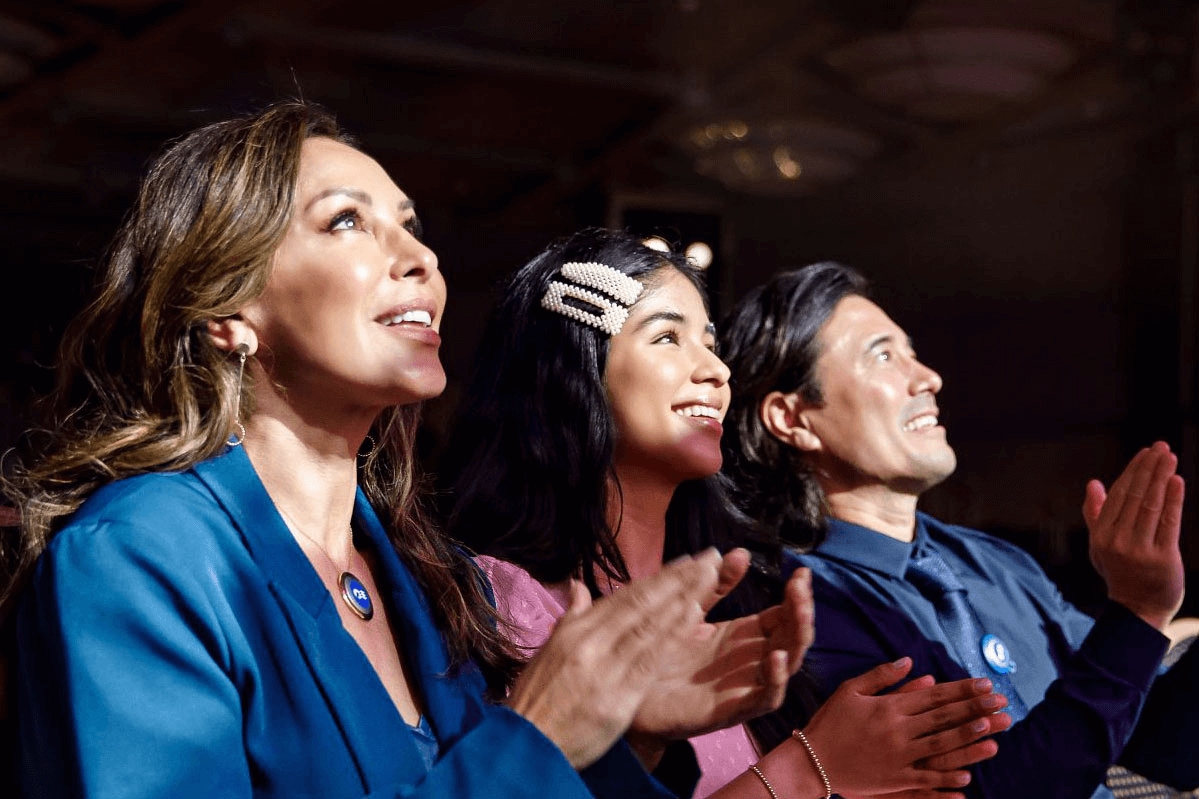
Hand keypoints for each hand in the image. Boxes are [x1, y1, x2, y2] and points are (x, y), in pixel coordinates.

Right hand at [506, 549, 724, 768]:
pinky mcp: (619, 696)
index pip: (625, 597)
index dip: (658, 578)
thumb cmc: (537, 699)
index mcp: (577, 630)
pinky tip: (695, 616)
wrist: (527, 744)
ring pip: (651, 625)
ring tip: (709, 577)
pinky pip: (651, 659)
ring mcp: (606, 667)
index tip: (685, 562)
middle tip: (708, 558)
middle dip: (679, 579)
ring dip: (683, 598)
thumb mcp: (550, 651)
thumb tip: (578, 586)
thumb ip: (572, 617)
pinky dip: (674, 634)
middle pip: (643, 603)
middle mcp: (592, 641)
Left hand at [629, 558, 813, 742]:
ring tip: (800, 613)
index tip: (801, 573)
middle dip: (802, 612)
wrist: (631, 692)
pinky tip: (774, 657)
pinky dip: (775, 680)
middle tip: (802, 588)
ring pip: (786, 665)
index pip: (784, 615)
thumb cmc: (662, 651)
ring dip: (797, 640)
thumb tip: (741, 552)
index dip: (796, 596)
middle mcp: (751, 659)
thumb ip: (716, 584)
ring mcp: (745, 685)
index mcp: (744, 635)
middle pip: (791, 637)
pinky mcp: (732, 708)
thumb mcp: (689, 609)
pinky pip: (764, 697)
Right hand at [801, 659, 1009, 797]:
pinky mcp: (895, 779)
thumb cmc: (830, 722)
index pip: (935, 696)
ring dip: (968, 737)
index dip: (962, 690)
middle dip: (975, 709)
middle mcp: (899, 730)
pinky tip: (967, 776)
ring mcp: (899, 756)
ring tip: (992, 729)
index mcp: (889, 707)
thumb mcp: (850, 690)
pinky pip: (927, 779)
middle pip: (944, 717)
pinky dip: (947, 778)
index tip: (985, 684)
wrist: (812, 760)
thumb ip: (881, 676)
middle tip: (1002, 703)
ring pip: (941, 745)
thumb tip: (909, 661)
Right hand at [1083, 441, 1185, 630]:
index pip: (1119, 494)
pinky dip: (1173, 500)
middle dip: (1148, 468)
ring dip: (1161, 478)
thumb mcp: (1100, 544)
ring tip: (1170, 457)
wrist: (1138, 609)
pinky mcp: (1162, 557)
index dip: (1133, 471)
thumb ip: (1096, 513)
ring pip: (1151, 505)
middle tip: (1161, 447)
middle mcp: (1118, 539)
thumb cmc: (1120, 573)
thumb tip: (1093, 483)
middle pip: (1135, 496)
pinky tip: (1177, 481)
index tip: (1145, 452)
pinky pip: (1168, 523)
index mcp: (1102, 534)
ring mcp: (1139, 549)